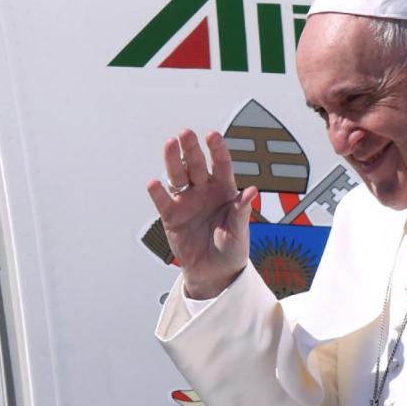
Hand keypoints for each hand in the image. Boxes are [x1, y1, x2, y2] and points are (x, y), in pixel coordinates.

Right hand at [147, 130, 257, 298]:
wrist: (215, 272)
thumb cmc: (232, 249)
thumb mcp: (240, 231)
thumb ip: (242, 210)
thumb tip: (252, 191)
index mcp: (225, 190)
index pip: (221, 164)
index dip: (217, 149)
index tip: (212, 136)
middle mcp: (204, 190)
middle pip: (196, 164)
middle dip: (191, 148)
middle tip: (185, 133)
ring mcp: (187, 201)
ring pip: (178, 176)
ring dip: (173, 160)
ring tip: (170, 145)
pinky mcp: (172, 216)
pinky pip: (163, 201)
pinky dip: (158, 192)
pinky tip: (154, 183)